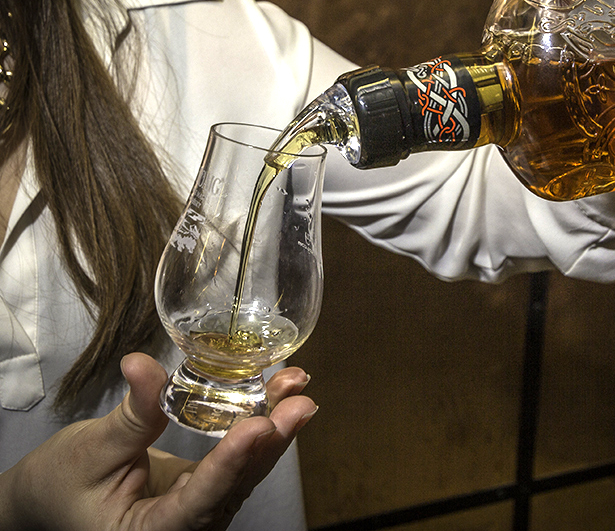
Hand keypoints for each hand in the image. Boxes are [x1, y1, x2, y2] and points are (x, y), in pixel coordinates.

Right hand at [0, 353, 315, 530]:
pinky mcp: (206, 485)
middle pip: (237, 484)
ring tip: (296, 385)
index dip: (231, 463)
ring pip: (246, 469)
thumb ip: (131, 414)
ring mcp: (201, 507)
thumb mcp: (89, 450)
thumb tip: (143, 364)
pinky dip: (261, 424)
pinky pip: (239, 458)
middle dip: (272, 439)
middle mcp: (186, 526)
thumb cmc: (60, 485)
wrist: (50, 497)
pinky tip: (280, 393)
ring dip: (275, 425)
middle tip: (299, 401)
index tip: (258, 427)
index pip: (199, 501)